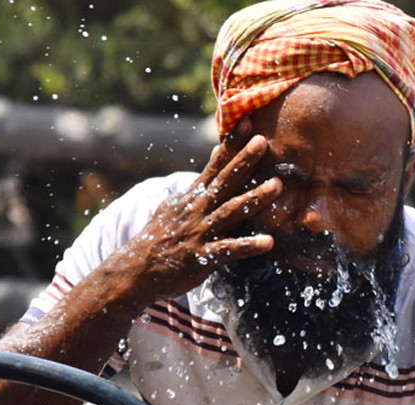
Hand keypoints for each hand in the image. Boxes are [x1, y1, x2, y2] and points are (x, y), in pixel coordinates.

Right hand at [118, 119, 282, 300]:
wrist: (136, 271)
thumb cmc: (159, 239)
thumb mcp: (174, 207)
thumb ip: (197, 186)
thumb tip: (212, 160)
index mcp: (193, 197)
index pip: (214, 165)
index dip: (230, 145)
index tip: (246, 122)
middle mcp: (198, 210)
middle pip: (225, 181)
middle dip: (244, 160)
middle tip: (263, 141)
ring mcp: (200, 232)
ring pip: (231, 211)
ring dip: (255, 198)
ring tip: (278, 186)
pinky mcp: (202, 256)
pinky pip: (229, 250)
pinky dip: (248, 245)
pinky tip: (269, 242)